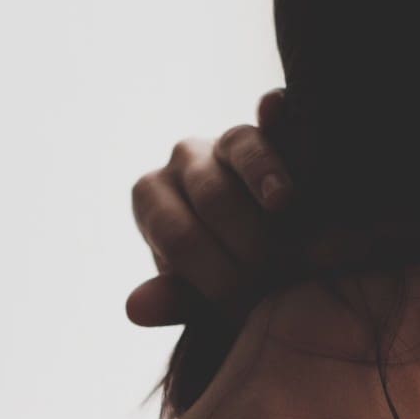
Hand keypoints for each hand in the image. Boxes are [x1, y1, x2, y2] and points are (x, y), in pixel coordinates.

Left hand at [126, 89, 293, 325]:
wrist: (278, 251)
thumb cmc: (231, 273)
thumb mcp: (203, 294)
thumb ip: (175, 299)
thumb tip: (135, 308)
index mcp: (154, 198)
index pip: (175, 232)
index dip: (210, 270)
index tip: (240, 299)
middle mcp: (185, 160)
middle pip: (210, 194)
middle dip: (246, 237)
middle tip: (276, 272)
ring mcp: (228, 139)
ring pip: (239, 147)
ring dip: (264, 181)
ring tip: (284, 207)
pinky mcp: (274, 127)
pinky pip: (272, 112)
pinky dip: (273, 110)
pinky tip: (276, 109)